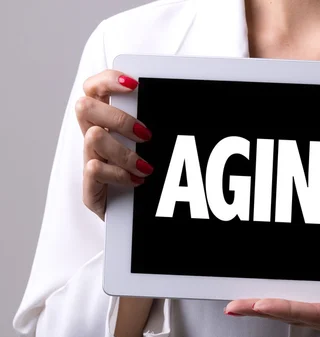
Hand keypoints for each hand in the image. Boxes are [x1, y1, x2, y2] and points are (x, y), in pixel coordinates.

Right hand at [76, 70, 153, 219]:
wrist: (141, 216)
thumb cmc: (149, 174)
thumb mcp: (154, 146)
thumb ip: (154, 124)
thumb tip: (179, 103)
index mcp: (107, 122)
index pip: (93, 88)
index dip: (108, 80)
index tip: (134, 84)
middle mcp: (93, 137)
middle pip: (84, 106)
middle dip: (119, 118)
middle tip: (145, 135)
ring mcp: (89, 161)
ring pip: (93, 137)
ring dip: (125, 151)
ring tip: (146, 167)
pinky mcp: (89, 188)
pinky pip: (94, 168)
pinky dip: (120, 174)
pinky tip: (137, 181)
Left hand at [225, 265, 319, 336]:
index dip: (291, 309)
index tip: (262, 304)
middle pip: (302, 314)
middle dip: (267, 309)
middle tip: (234, 303)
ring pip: (301, 310)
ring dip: (270, 304)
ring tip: (240, 299)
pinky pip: (310, 301)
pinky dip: (286, 297)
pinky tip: (271, 290)